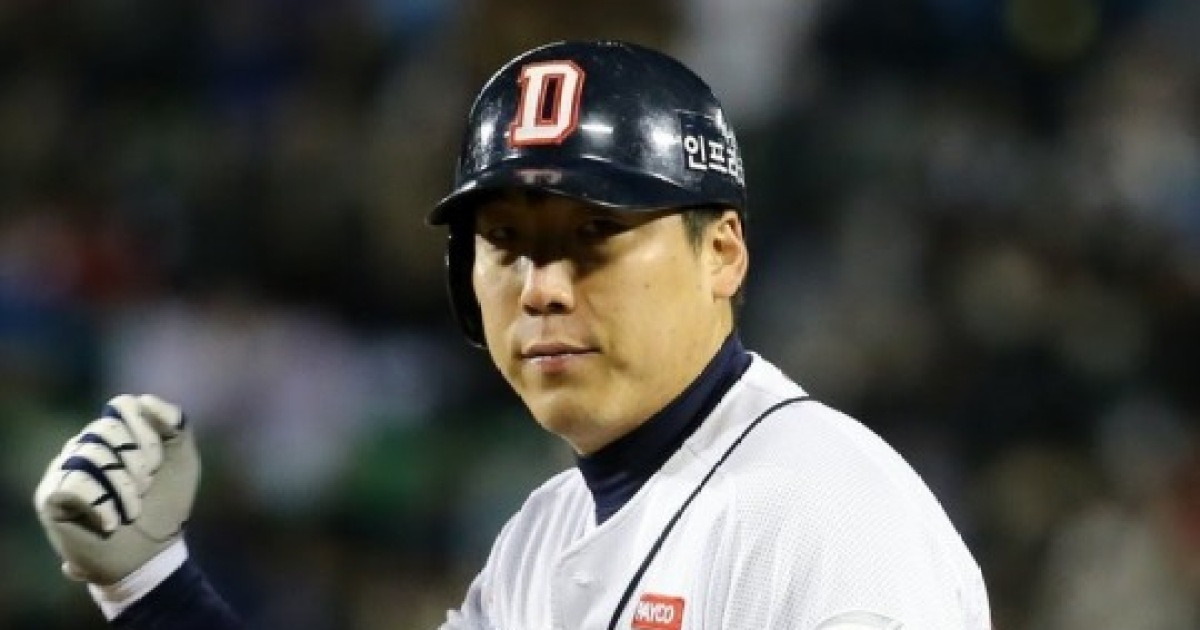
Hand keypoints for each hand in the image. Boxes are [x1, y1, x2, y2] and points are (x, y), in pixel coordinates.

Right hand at [33, 394, 198, 584]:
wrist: (153, 552)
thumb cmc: (165, 504)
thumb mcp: (182, 458)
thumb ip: (174, 422)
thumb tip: (145, 400)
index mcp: (115, 433)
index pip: (123, 405)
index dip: (148, 433)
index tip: (160, 464)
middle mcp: (84, 445)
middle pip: (105, 427)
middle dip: (138, 460)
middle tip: (146, 487)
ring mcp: (64, 468)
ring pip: (90, 454)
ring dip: (124, 487)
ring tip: (132, 510)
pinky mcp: (50, 497)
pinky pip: (72, 483)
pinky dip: (102, 505)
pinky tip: (111, 522)